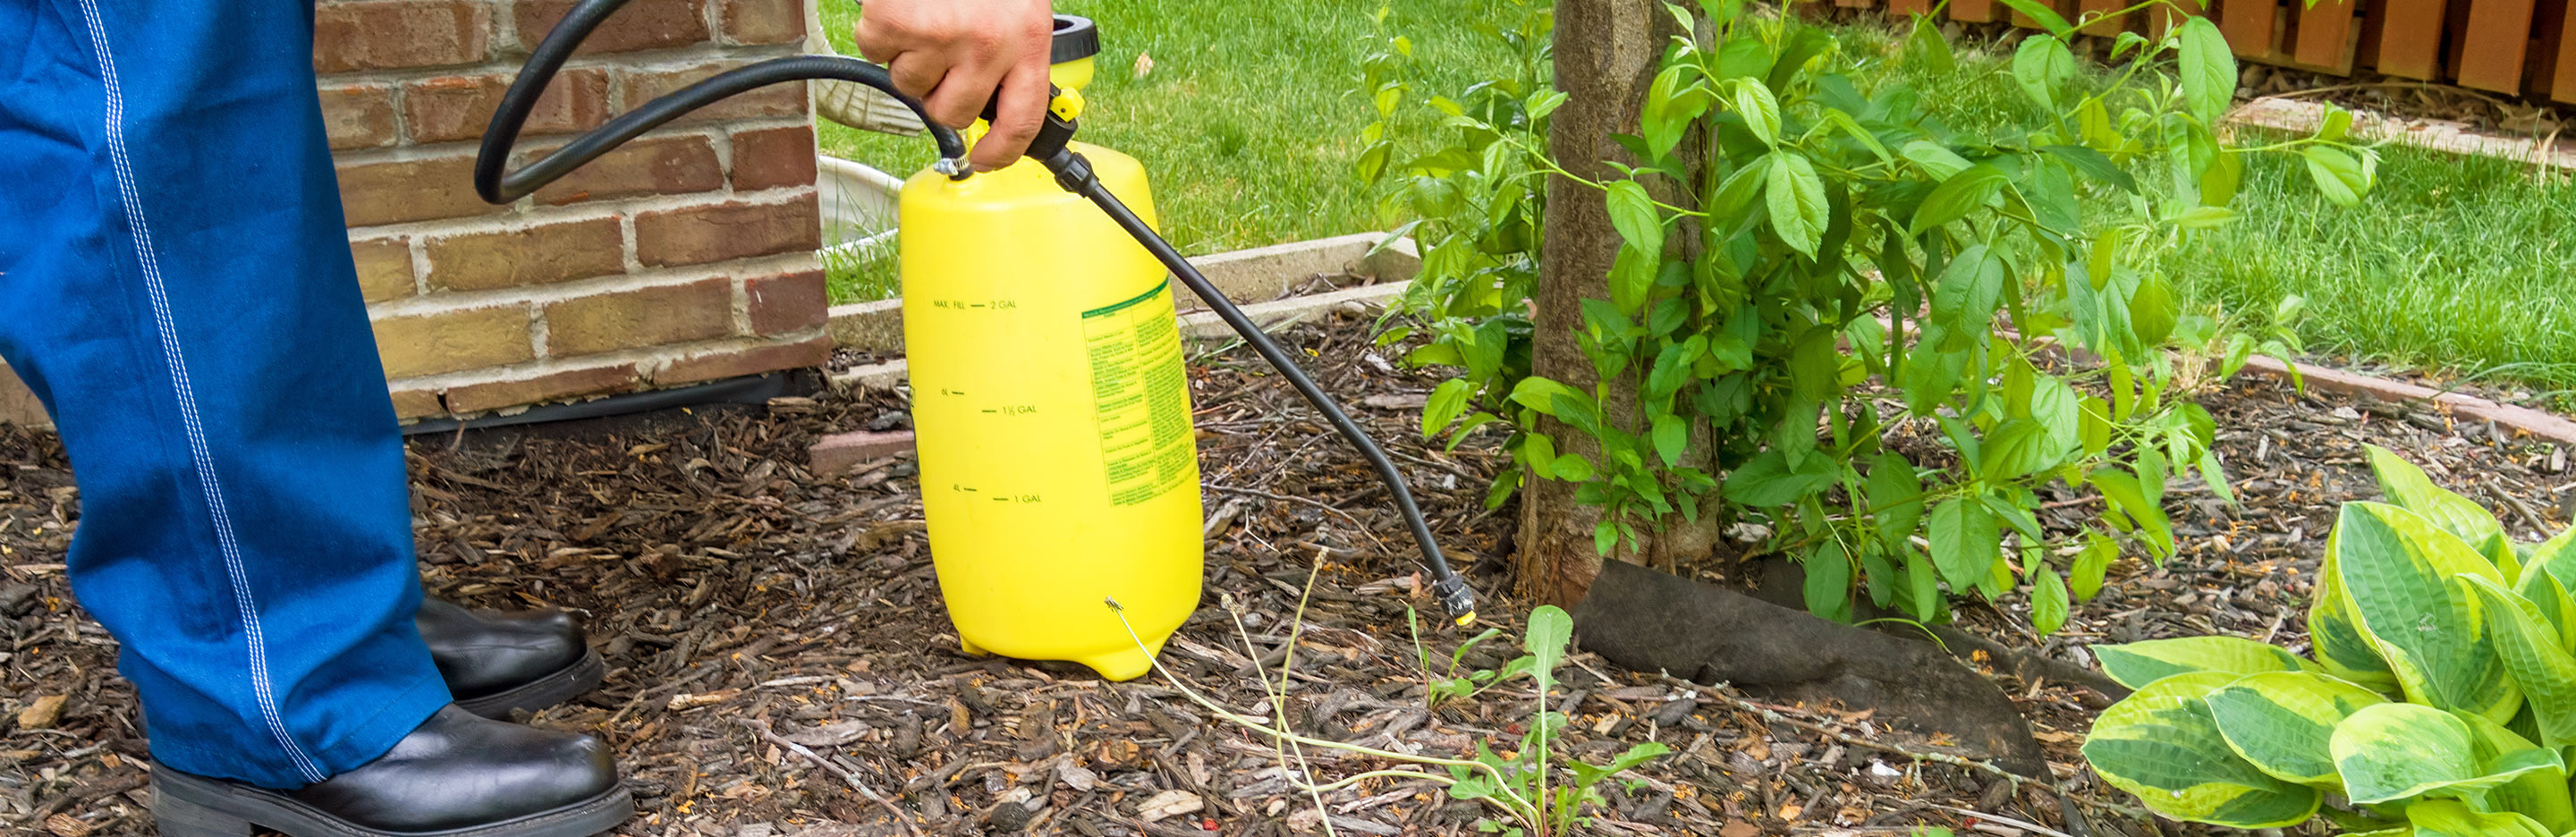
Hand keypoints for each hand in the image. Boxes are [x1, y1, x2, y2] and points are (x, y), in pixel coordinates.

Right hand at [855, 0, 1055, 171]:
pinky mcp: (896, 22)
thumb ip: (1011, 55)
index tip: (984, 162)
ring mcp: (940, 35)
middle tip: (943, 53)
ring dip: (909, 56)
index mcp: (1029, 39)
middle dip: (941, 91)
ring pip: (909, 85)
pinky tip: (901, 4)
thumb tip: (994, 109)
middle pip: (952, 113)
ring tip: (925, 15)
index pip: (1021, 122)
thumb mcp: (1017, 7)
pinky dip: (880, 31)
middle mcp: (988, 44)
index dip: (1001, 154)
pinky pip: (874, 51)